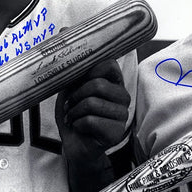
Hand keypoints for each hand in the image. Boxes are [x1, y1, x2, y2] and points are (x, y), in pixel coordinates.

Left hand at [55, 58, 130, 191]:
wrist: (74, 145)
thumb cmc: (73, 114)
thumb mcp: (70, 89)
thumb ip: (75, 73)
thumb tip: (69, 46)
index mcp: (114, 83)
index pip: (110, 65)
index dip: (91, 70)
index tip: (78, 81)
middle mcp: (122, 97)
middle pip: (98, 84)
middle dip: (76, 96)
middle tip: (69, 105)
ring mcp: (122, 115)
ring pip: (92, 103)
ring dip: (74, 111)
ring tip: (72, 117)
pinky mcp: (117, 132)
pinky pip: (91, 121)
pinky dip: (77, 124)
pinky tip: (78, 128)